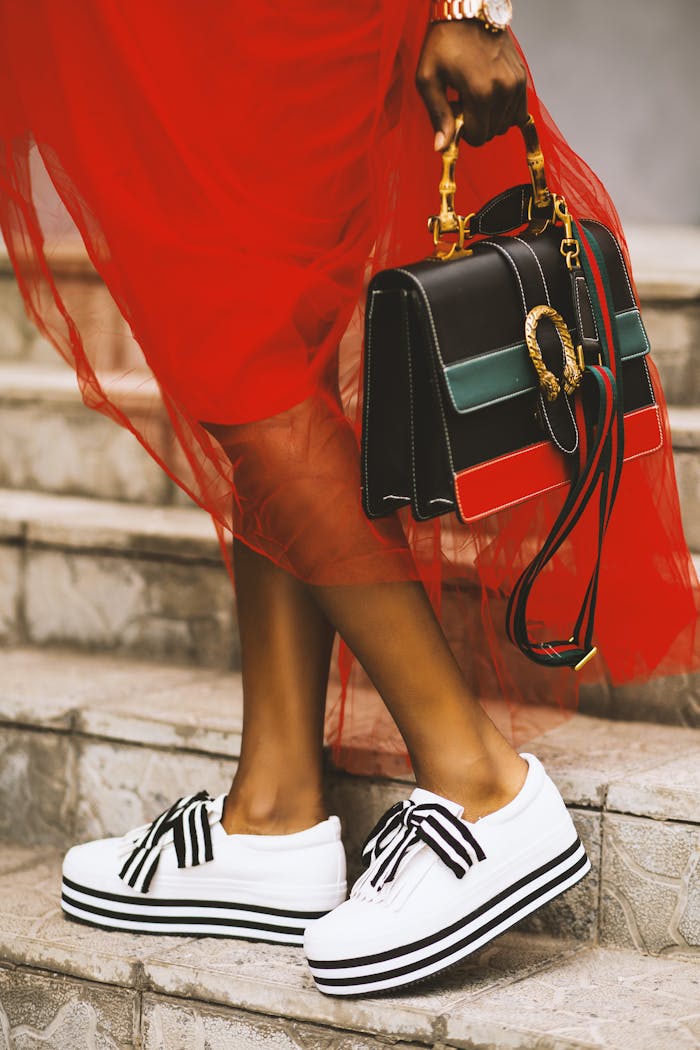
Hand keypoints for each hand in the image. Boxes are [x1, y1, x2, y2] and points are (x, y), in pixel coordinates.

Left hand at [415, 21, 526, 149]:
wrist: (469, 10)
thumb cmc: (443, 42)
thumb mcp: (428, 79)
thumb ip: (437, 115)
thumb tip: (442, 149)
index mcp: (481, 93)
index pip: (478, 138)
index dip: (463, 132)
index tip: (454, 112)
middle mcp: (503, 90)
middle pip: (492, 133)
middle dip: (476, 124)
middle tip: (463, 100)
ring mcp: (516, 84)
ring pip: (505, 124)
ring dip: (489, 118)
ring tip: (475, 94)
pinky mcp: (522, 78)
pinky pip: (517, 112)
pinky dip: (502, 110)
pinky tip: (489, 94)